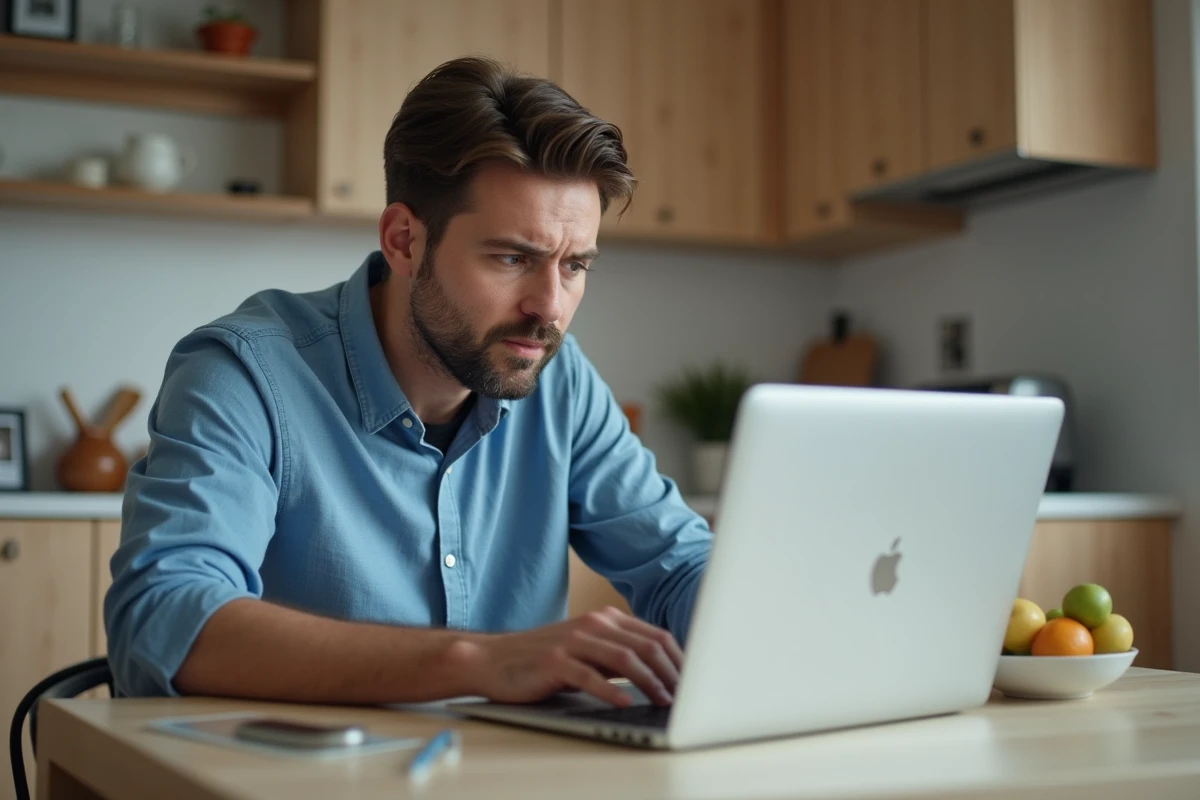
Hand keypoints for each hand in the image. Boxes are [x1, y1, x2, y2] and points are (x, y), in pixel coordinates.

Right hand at [455, 607, 683, 706]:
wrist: (495, 659)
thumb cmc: (546, 660)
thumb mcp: (589, 652)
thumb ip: (620, 656)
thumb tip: (664, 676)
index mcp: (606, 619)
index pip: (656, 636)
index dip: (679, 660)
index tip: (696, 682)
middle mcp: (594, 624)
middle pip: (646, 645)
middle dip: (672, 672)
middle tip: (686, 696)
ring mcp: (574, 640)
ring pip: (624, 658)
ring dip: (649, 681)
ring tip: (664, 701)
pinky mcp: (555, 661)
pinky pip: (589, 675)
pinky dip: (611, 690)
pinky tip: (625, 703)